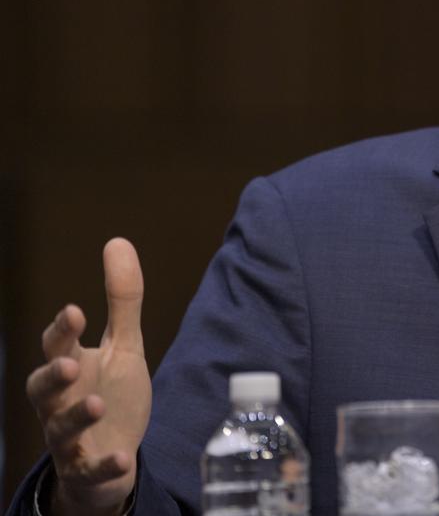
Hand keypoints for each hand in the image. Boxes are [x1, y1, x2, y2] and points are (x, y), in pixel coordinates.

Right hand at [26, 238, 151, 514]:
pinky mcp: (87, 469)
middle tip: (70, 363)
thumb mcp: (123, 346)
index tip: (74, 310)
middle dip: (52, 375)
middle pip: (42, 388)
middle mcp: (60, 402)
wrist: (112, 456)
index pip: (56, 346)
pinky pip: (90, 470)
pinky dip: (104, 465)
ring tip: (98, 404)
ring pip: (59, 429)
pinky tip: (122, 457)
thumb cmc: (111, 393)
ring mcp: (70, 439)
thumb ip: (122, 300)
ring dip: (76, 416)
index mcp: (70, 367)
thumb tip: (117, 241)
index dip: (61, 331)